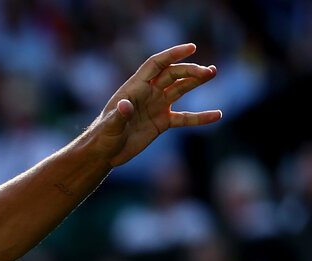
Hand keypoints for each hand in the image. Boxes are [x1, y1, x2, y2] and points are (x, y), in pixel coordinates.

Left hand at [91, 43, 221, 166]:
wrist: (104, 154)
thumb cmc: (102, 138)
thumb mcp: (109, 127)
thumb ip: (118, 116)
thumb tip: (125, 105)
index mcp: (134, 88)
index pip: (156, 64)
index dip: (172, 54)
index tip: (191, 48)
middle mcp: (148, 93)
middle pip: (172, 74)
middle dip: (190, 70)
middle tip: (208, 72)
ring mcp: (156, 107)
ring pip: (180, 89)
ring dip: (196, 81)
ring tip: (213, 73)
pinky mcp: (162, 122)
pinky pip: (185, 117)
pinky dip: (200, 117)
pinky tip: (217, 115)